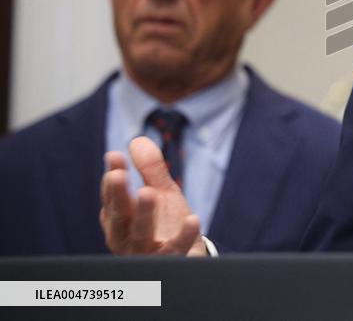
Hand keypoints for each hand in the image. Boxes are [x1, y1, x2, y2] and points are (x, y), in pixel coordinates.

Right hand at [100, 136, 207, 255]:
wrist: (187, 254)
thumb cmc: (166, 224)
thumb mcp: (161, 193)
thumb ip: (151, 170)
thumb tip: (138, 140)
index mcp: (120, 220)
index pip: (112, 198)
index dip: (112, 179)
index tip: (113, 156)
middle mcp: (127, 238)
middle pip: (119, 217)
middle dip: (117, 196)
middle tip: (118, 175)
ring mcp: (147, 251)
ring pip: (141, 235)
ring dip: (143, 214)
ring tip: (148, 192)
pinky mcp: (171, 260)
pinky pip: (176, 249)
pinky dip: (183, 236)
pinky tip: (193, 219)